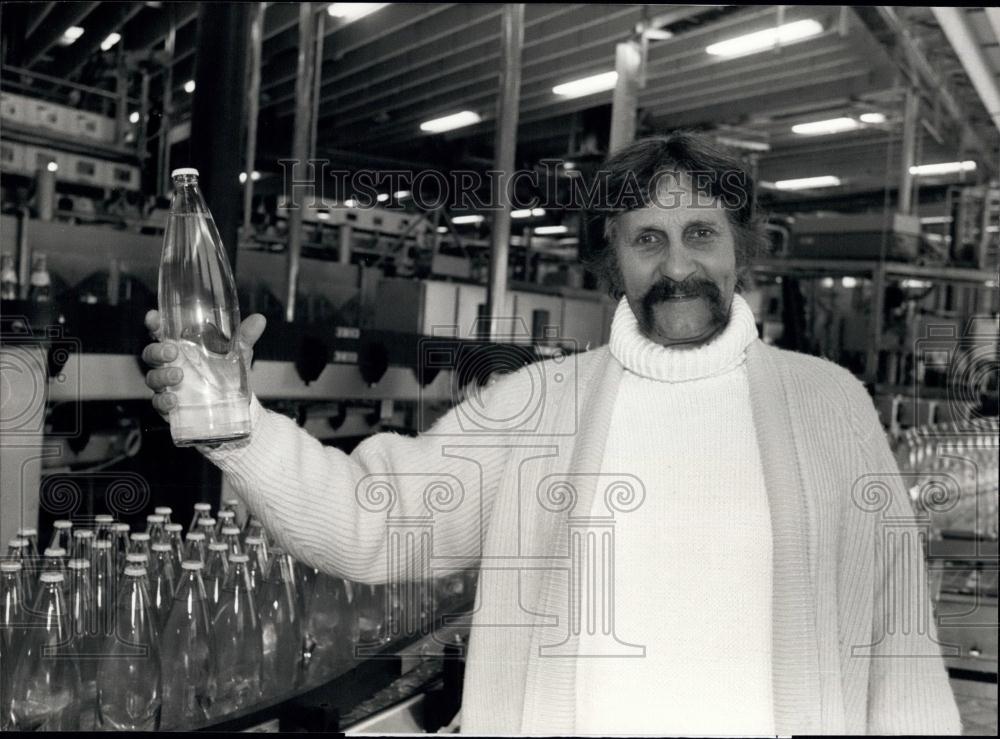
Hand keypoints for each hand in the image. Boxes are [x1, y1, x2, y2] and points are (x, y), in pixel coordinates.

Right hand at [142, 310, 266, 418]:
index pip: (162, 332)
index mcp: (183, 348)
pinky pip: (159, 404)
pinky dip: (163, 401)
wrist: (237, 407)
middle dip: (157, 351)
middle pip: (151, 354)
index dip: (154, 324)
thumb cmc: (230, 374)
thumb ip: (244, 337)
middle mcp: (171, 365)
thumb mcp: (238, 355)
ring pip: (153, 378)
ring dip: (161, 376)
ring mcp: (169, 386)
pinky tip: (173, 401)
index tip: (153, 317)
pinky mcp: (171, 407)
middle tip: (172, 352)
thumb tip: (259, 319)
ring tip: (178, 376)